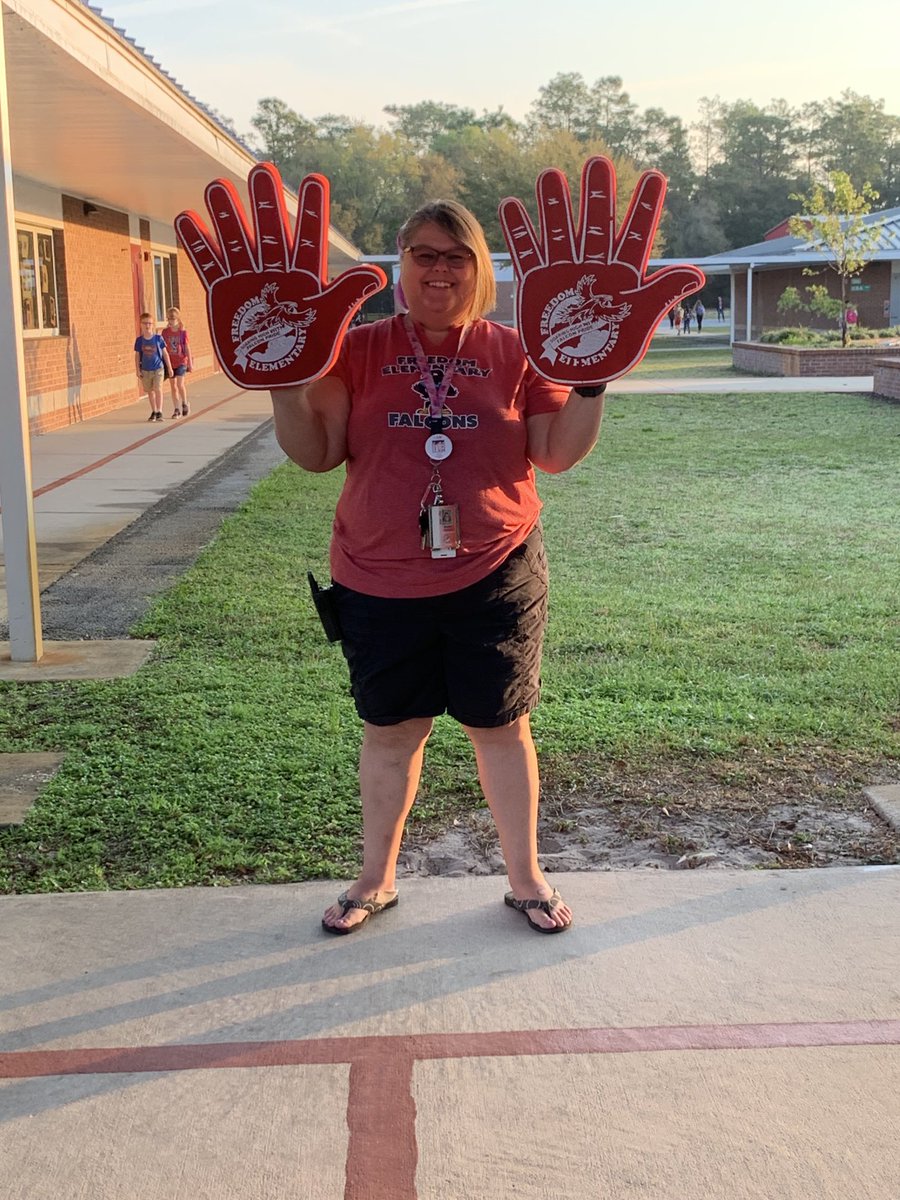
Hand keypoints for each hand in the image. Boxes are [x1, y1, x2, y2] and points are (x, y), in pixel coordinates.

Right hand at [175, 163, 385, 388]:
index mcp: (306, 275)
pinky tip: (187, 218)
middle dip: (266, 202)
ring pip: (237, 241)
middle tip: (262, 169)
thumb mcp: (332, 321)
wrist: (285, 376)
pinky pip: (209, 265)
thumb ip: (348, 294)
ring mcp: (249, 279)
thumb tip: (378, 274)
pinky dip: (198, 244)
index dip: (312, 209)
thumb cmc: (312, 348)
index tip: (314, 179)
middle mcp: (276, 270)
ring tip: (218, 186)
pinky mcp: (226, 293)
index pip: (310, 236)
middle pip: (270, 230)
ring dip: (227, 216)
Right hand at [499, 157, 703, 384]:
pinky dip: (518, 232)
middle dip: (596, 194)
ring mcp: (564, 269)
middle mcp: (593, 262)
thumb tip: (698, 274)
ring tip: (550, 174)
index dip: (645, 205)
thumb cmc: (616, 345)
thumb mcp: (642, 318)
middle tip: (597, 163)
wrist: (580, 368)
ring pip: (559, 230)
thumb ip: (664, 291)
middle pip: (595, 221)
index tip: (654, 176)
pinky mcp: (538, 281)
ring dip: (554, 204)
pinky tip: (510, 206)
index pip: (636, 231)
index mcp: (623, 269)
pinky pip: (527, 253)